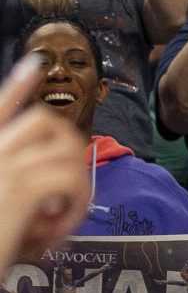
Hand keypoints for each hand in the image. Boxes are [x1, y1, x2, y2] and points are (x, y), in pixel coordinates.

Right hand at [0, 59, 92, 262]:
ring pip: (66, 151)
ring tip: (61, 216)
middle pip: (45, 121)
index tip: (35, 63)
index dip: (17, 84)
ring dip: (76, 186)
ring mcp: (2, 165)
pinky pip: (71, 180)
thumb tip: (47, 197)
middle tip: (71, 185)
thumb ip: (12, 193)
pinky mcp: (19, 187)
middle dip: (70, 148)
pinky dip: (75, 207)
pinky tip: (55, 229)